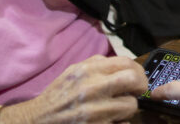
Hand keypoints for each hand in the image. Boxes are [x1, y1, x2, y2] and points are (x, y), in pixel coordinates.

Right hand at [11, 55, 147, 123]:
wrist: (39, 120)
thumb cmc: (58, 96)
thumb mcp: (73, 72)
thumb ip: (97, 65)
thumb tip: (123, 66)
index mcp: (87, 71)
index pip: (126, 63)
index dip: (138, 71)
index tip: (137, 79)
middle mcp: (92, 88)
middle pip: (133, 80)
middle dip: (140, 87)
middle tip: (135, 93)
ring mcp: (95, 111)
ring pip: (131, 106)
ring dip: (127, 108)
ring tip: (116, 109)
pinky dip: (120, 123)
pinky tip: (110, 121)